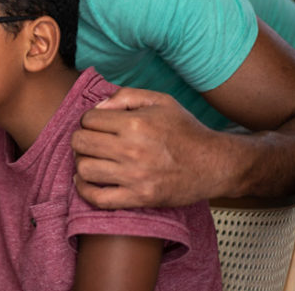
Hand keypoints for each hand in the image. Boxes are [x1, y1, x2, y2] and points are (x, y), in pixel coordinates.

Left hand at [71, 87, 228, 208]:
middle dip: (81, 139)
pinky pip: (98, 198)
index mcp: (136, 123)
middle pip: (80, 142)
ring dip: (82, 163)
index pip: (88, 119)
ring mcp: (135, 176)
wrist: (214, 164)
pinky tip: (86, 181)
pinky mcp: (139, 198)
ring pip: (84, 168)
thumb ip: (126, 96)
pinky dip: (84, 190)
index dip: (89, 120)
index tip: (98, 125)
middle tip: (91, 142)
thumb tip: (98, 106)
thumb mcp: (161, 101)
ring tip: (92, 159)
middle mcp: (132, 149)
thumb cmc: (186, 131)